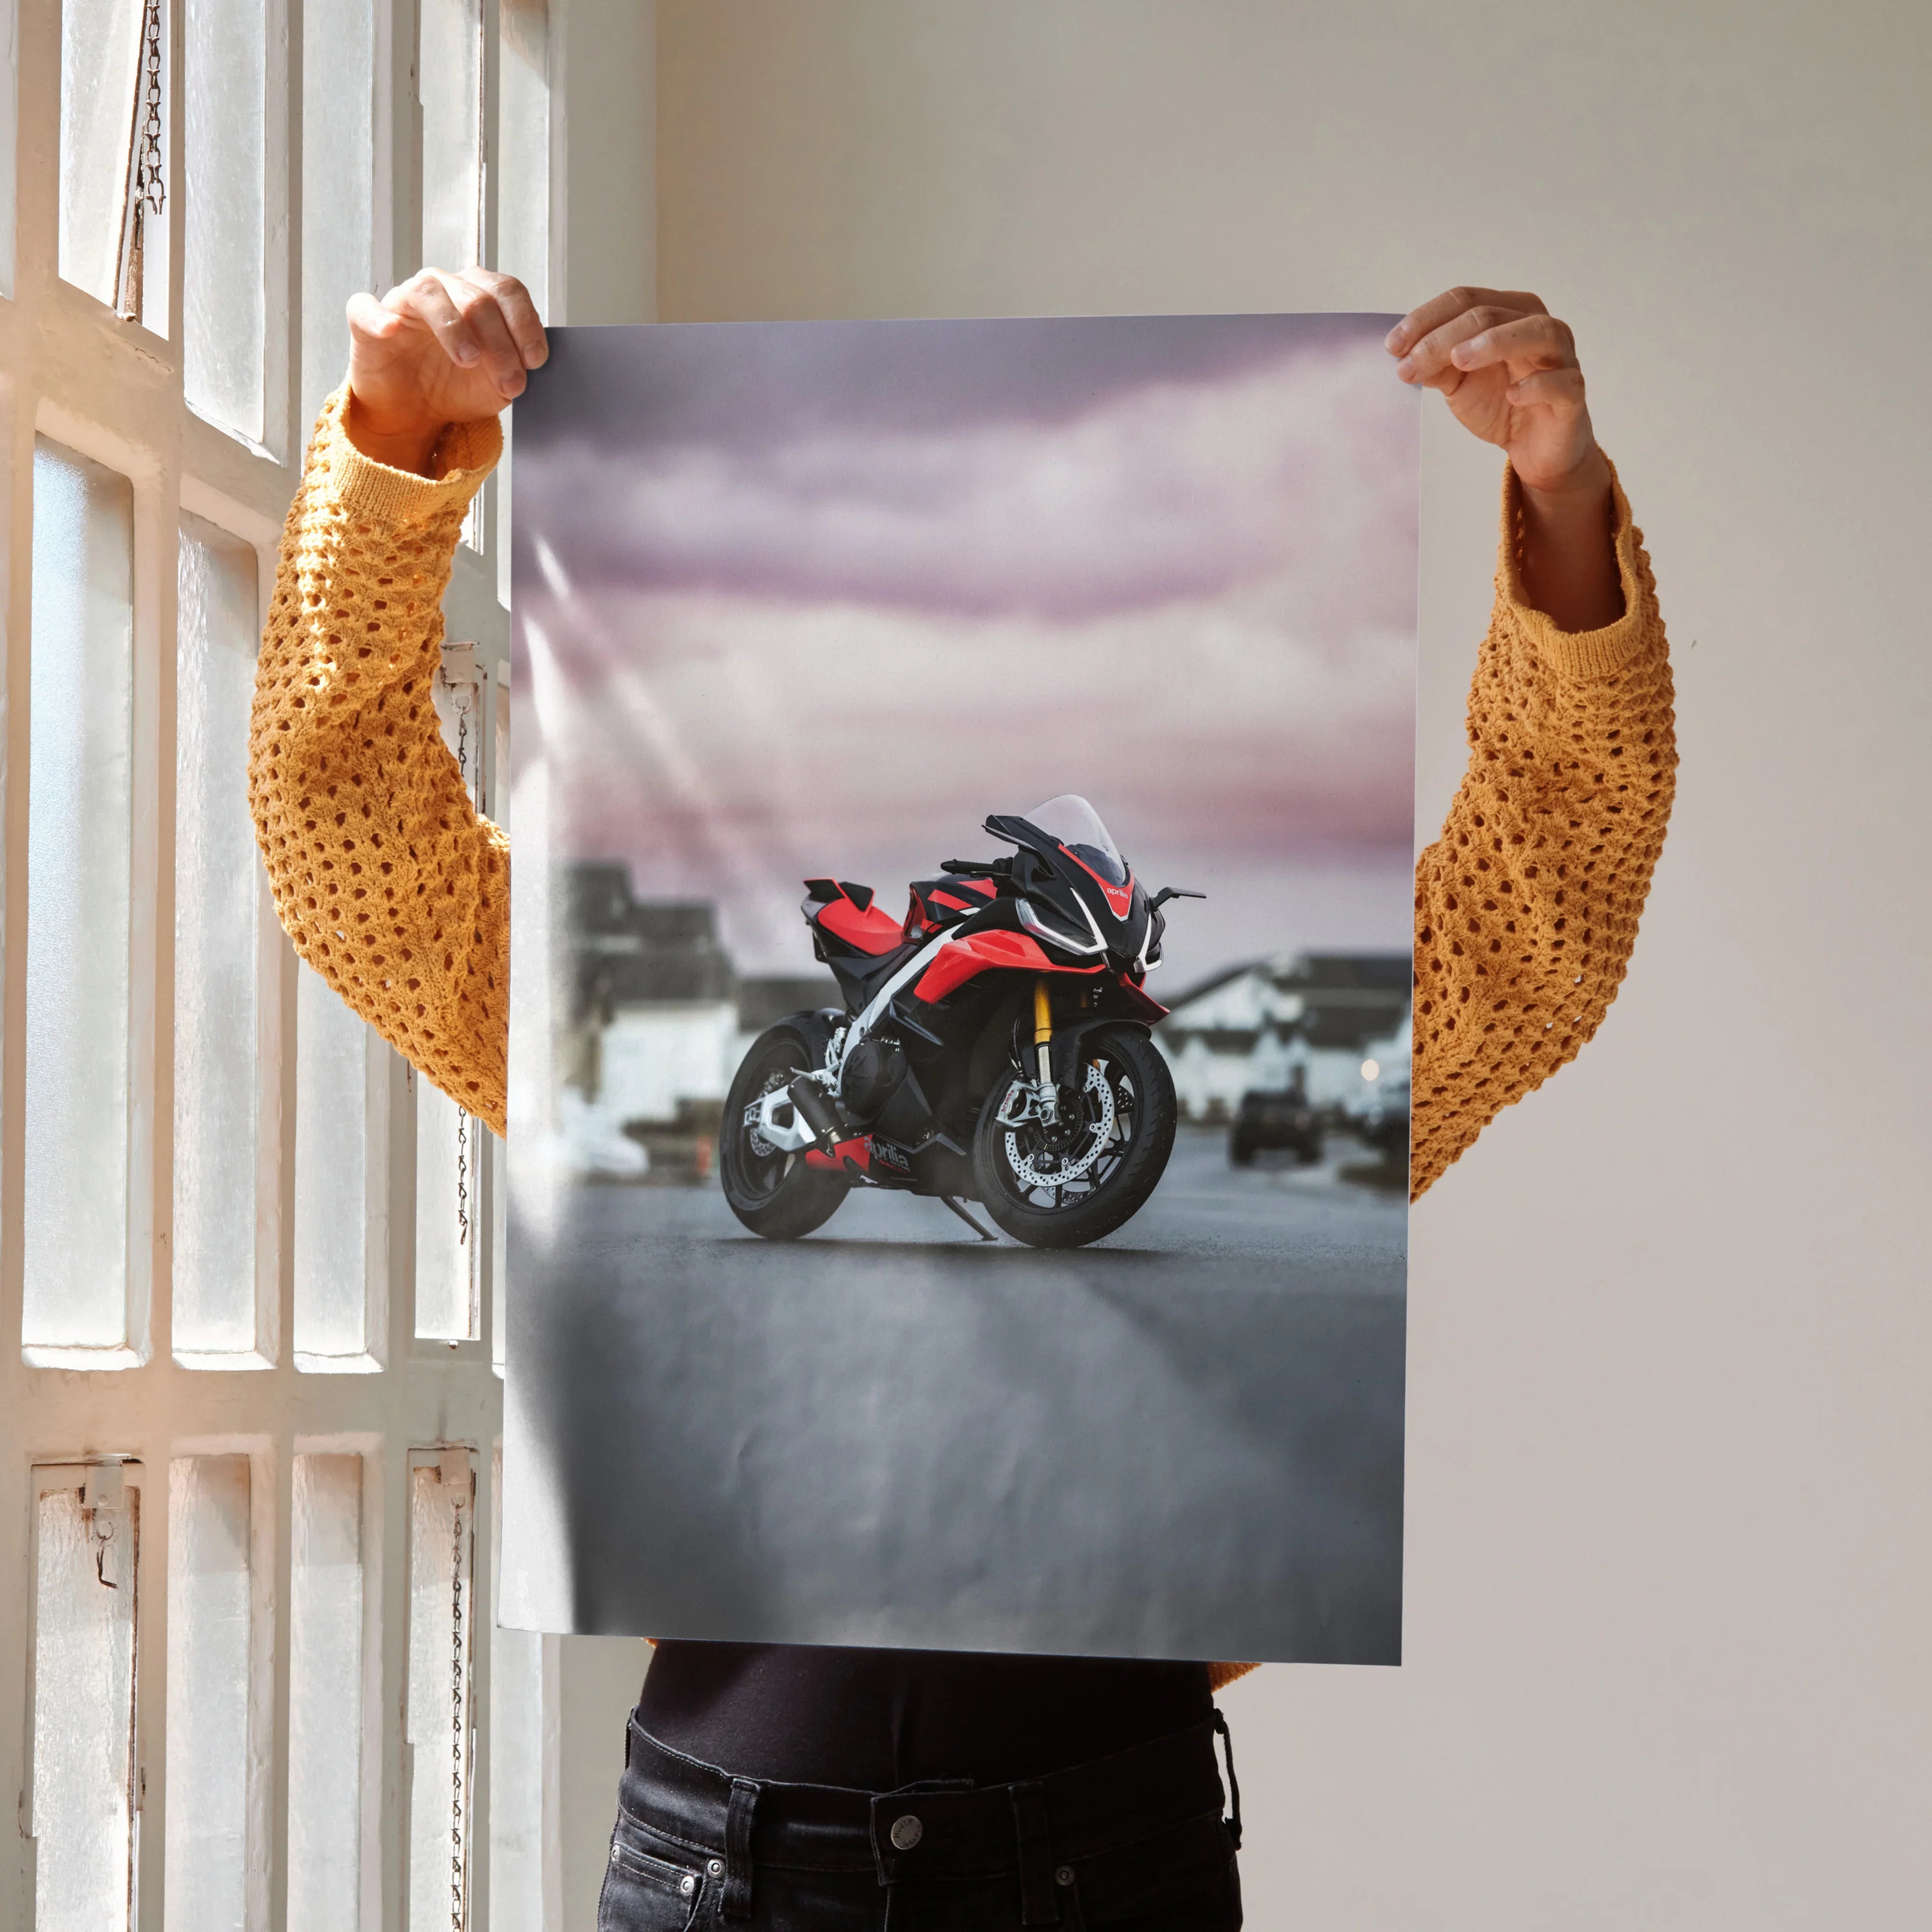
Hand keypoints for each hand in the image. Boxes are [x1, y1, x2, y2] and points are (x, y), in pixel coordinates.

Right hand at [344, 268, 547, 474]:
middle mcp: (443, 288)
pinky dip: (379, 317)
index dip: (525, 323)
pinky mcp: (366, 320)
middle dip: (500, 343)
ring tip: (469, 360)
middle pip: (477, 297)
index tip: (535, 360)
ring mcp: (403, 301)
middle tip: (510, 382)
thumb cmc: (456, 387)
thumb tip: (529, 363)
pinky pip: (366, 307)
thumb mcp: (496, 384)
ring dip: (454, 327)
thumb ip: (515, 368)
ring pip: (430, 293)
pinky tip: (391, 330)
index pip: (507, 291)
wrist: (414, 413)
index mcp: (478, 295)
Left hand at [1389, 287, 1621, 628]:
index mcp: (1509, 314)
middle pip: (1490, 314)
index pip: (1465, 299)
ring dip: (1494, 342)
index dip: (1426, 319)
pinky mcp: (1572, 394)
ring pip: (1536, 332)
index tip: (1392, 347)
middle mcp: (1538, 326)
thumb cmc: (1500, 403)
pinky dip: (1537, 385)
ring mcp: (1561, 357)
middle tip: (1409, 364)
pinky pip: (1562, 382)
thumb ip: (1435, 364)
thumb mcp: (1458, 382)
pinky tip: (1512, 395)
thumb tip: (1404, 354)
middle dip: (1443, 338)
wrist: (1534, 448)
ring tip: (1458, 360)